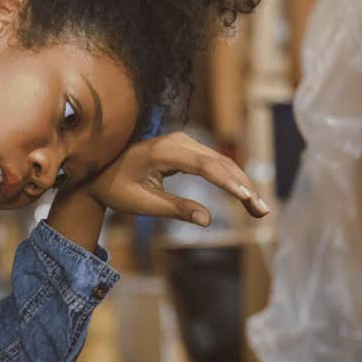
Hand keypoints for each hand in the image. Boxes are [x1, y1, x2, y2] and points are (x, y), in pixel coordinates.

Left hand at [84, 132, 270, 225]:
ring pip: (221, 162)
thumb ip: (175, 209)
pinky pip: (213, 163)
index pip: (205, 166)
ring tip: (259, 210)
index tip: (247, 198)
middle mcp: (177, 141)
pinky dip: (230, 179)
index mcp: (164, 152)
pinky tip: (245, 196)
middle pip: (220, 163)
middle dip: (244, 187)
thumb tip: (206, 221)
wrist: (98, 173)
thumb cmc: (116, 189)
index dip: (228, 183)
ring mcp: (183, 142)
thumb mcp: (143, 204)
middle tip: (263, 212)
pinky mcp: (185, 148)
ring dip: (242, 184)